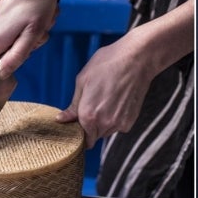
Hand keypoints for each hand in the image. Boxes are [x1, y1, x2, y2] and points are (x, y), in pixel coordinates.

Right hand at [0, 0, 57, 78]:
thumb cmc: (34, 2)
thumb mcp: (32, 35)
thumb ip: (17, 57)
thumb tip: (4, 74)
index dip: (11, 67)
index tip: (27, 54)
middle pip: (10, 55)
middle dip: (29, 48)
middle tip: (38, 32)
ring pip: (18, 42)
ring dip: (34, 35)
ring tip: (41, 21)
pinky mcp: (5, 17)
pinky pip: (21, 30)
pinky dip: (33, 25)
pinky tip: (39, 15)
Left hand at [56, 0, 193, 148]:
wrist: (136, 60)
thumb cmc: (108, 64)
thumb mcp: (83, 80)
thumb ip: (73, 105)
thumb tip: (61, 119)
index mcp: (88, 115)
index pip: (80, 137)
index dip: (78, 130)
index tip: (79, 121)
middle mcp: (103, 124)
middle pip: (93, 136)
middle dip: (91, 126)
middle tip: (95, 105)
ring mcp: (118, 124)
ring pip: (106, 131)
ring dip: (104, 122)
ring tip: (107, 100)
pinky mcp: (130, 121)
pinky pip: (118, 126)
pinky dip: (116, 119)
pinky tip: (117, 102)